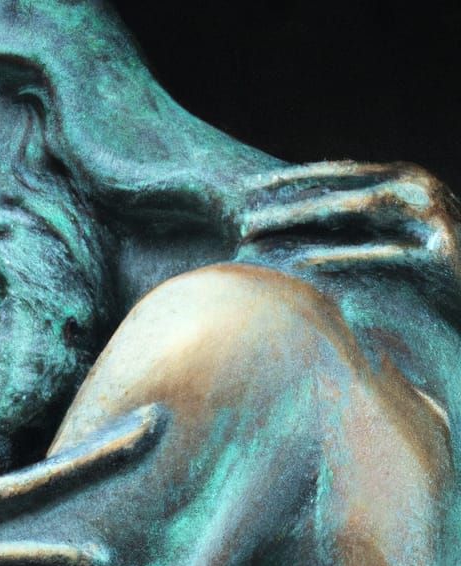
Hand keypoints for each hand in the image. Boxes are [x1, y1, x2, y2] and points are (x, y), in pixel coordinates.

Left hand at [235, 161, 460, 308]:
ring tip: (261, 233)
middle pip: (341, 187)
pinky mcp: (439, 255)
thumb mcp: (387, 242)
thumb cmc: (428, 278)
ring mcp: (431, 218)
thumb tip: (292, 228)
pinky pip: (384, 252)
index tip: (244, 189)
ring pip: (357, 209)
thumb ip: (351, 227)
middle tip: (240, 216)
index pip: (337, 172)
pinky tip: (306, 263)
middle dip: (287, 201)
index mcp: (403, 180)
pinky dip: (344, 255)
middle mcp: (417, 190)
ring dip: (304, 219)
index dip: (289, 178)